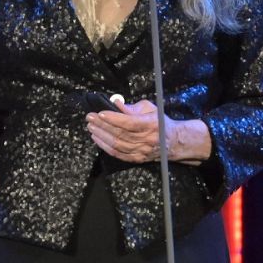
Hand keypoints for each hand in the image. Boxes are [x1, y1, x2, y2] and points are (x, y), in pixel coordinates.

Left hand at [87, 98, 211, 164]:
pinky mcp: (137, 159)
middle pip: (120, 133)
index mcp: (151, 124)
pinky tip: (97, 139)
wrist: (172, 141)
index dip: (113, 118)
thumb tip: (115, 103)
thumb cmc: (159, 121)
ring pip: (117, 145)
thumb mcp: (149, 108)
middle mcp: (147, 139)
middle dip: (102, 125)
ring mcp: (142, 151)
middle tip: (90, 118)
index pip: (129, 122)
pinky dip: (105, 147)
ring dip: (101, 136)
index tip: (100, 113)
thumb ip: (132, 107)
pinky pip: (118, 154)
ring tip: (91, 127)